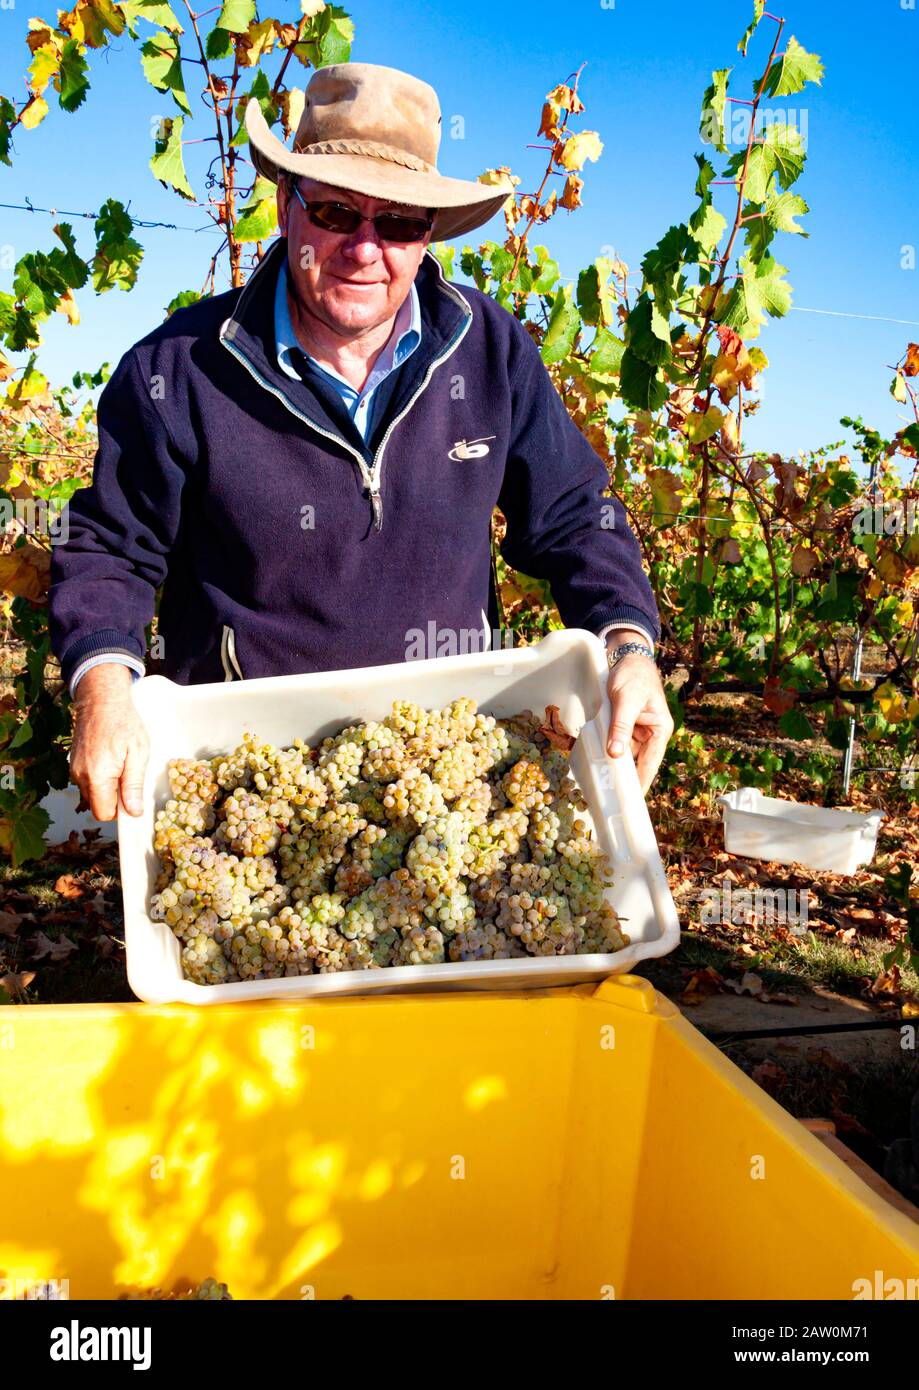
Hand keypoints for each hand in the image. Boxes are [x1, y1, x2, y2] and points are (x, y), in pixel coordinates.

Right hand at [69, 665, 148, 820]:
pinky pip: (88, 782)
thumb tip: (133, 812)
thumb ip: (133, 785)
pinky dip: (100, 778)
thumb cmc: (123, 723)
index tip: (133, 800)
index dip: (120, 812)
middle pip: (97, 805)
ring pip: (92, 794)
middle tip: (129, 778)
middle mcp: (81, 776)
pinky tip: (111, 760)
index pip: (104, 813)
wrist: (102, 701)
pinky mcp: (74, 764)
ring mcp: (75, 770)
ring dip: (107, 788)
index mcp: (97, 776)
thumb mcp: (137, 754)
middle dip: (114, 800)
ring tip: (121, 766)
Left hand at [605, 638, 672, 794]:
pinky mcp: (625, 726)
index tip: (631, 804)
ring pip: (624, 754)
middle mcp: (651, 734)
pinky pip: (616, 742)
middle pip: (637, 762)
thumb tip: (615, 754)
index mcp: (660, 730)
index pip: (649, 764)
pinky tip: (596, 761)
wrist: (627, 656)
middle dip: (623, 777)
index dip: (640, 783)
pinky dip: (607, 750)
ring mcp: (637, 731)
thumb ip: (620, 727)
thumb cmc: (633, 676)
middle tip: (610, 798)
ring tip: (601, 784)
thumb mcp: (626, 700)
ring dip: (613, 764)